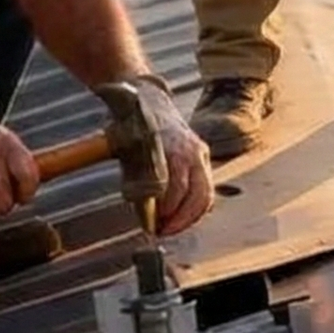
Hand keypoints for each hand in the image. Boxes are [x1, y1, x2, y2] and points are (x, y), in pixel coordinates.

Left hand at [130, 77, 214, 235]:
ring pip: (205, 195)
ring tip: (171, 228)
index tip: (152, 224)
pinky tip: (182, 219)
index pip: (174, 185)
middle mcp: (191, 150)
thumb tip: (144, 211)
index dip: (165, 209)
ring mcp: (200, 153)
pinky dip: (197, 209)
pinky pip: (207, 190)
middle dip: (179, 218)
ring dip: (189, 218)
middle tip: (162, 231)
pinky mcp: (204, 159)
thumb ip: (136, 180)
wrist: (148, 102)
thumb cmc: (134, 128)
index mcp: (171, 145)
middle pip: (195, 194)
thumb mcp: (127, 150)